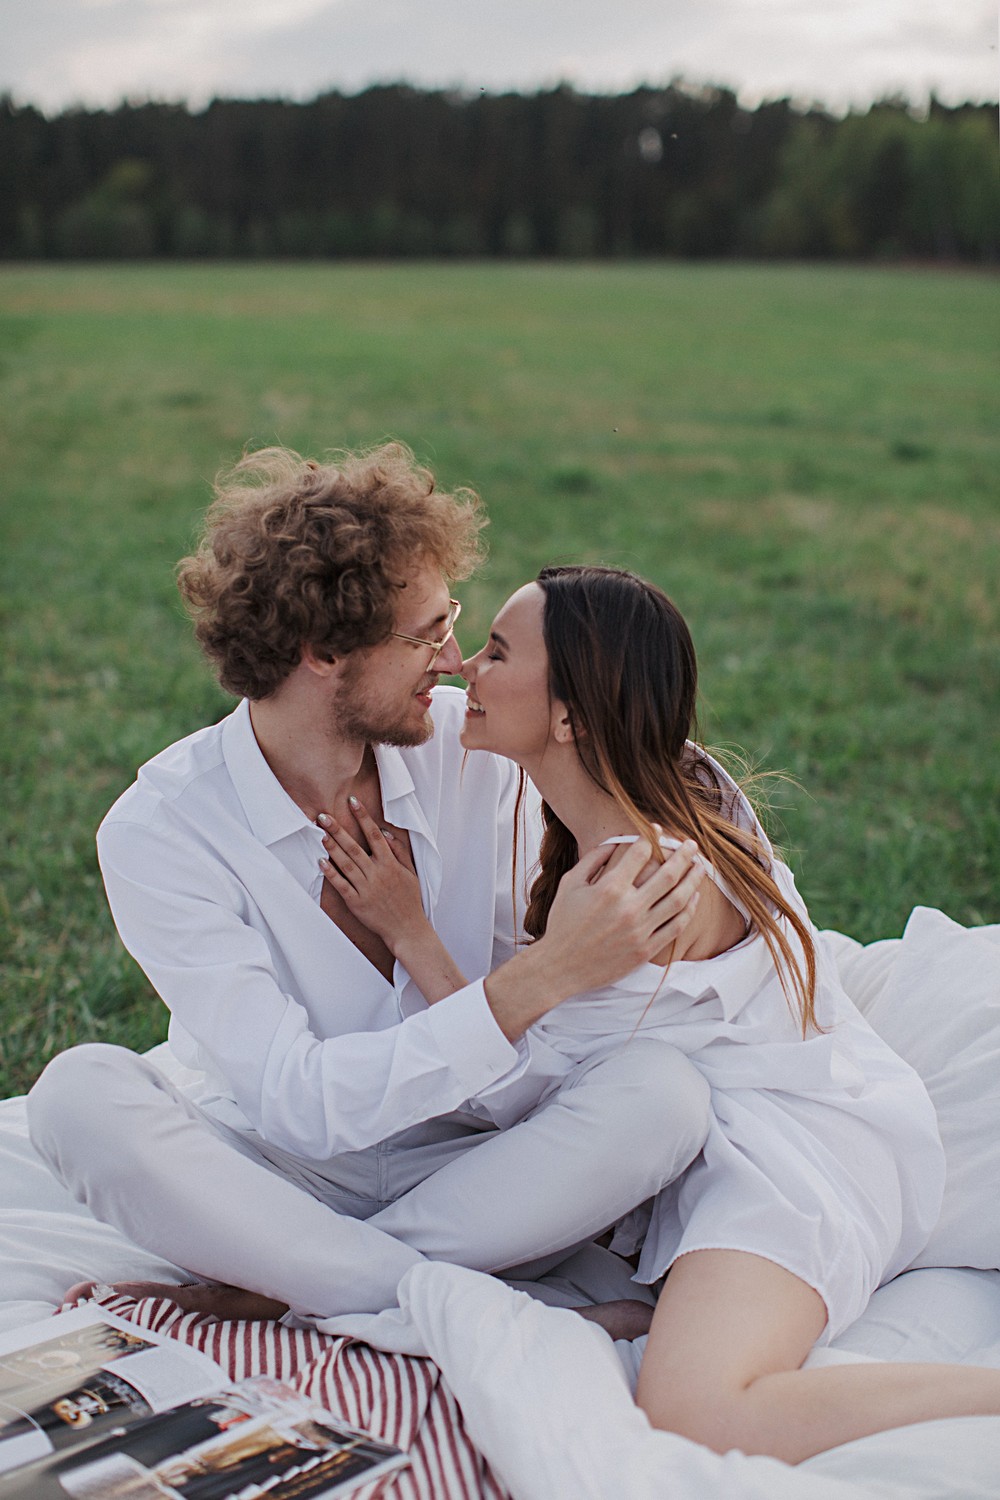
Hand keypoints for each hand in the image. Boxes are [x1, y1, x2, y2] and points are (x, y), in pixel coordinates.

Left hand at [318, 798, 425, 950]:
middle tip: (324, 816)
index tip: (353, 801)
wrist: (407, 929)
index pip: (374, 835)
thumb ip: (399, 851)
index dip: (363, 817)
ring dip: (332, 848)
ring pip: (346, 864)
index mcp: (390, 864)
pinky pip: (342, 886)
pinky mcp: (357, 903)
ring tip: (321, 834)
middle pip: (355, 847)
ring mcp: (366, 889)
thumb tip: (385, 831)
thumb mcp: (411, 872)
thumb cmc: (409, 899)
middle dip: (338, 830)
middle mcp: (377, 874)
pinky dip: (331, 874)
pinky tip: (321, 862)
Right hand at [542, 836, 704, 995]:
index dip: (652, 837)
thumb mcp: (570, 884)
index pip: (641, 854)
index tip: (659, 829)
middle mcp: (629, 908)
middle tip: (692, 843)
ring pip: (678, 900)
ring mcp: (640, 930)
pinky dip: (689, 909)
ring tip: (701, 867)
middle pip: (668, 874)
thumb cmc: (562, 923)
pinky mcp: (646, 949)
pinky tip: (693, 897)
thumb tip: (617, 842)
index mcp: (609, 888)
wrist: (560, 966)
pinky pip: (676, 926)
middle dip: (684, 855)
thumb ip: (594, 859)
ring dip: (693, 879)